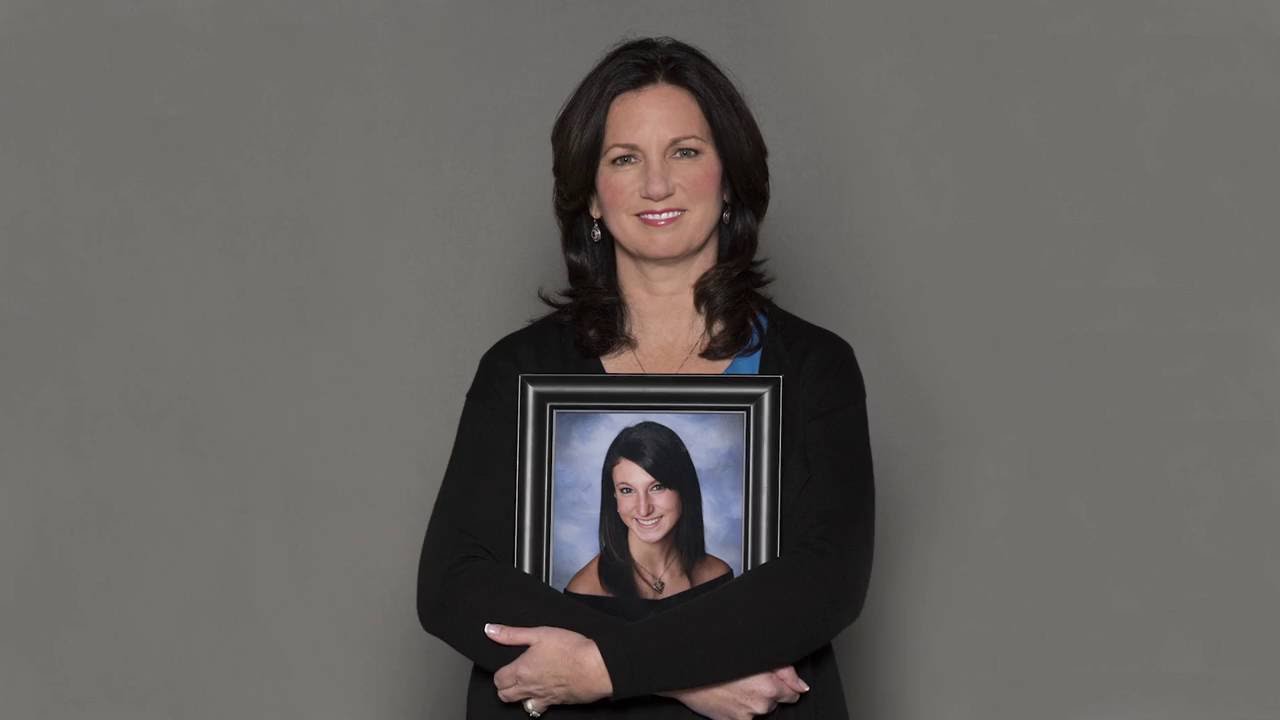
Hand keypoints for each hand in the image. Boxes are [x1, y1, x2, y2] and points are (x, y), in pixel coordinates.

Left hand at [486, 623, 612, 711]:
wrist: (595, 668)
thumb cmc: (569, 649)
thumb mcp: (539, 633)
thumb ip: (512, 634)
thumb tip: (490, 630)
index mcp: (521, 671)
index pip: (498, 680)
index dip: (500, 673)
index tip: (507, 666)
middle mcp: (529, 688)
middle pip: (505, 696)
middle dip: (506, 687)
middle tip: (514, 676)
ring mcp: (544, 698)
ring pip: (522, 705)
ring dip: (521, 698)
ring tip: (527, 686)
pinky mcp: (558, 703)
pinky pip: (541, 709)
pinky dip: (539, 703)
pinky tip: (545, 693)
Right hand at [665, 666, 808, 719]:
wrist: (688, 672)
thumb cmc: (718, 659)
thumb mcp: (754, 655)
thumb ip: (784, 670)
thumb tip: (801, 686)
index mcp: (770, 687)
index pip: (792, 693)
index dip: (782, 684)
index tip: (771, 679)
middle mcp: (760, 705)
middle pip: (774, 701)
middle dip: (766, 692)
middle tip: (747, 678)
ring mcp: (746, 716)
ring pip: (759, 709)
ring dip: (752, 700)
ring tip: (734, 686)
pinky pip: (744, 717)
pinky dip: (738, 708)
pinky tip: (728, 696)